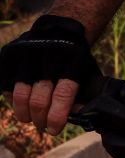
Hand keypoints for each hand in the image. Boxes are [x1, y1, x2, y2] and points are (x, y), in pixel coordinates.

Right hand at [0, 15, 101, 133]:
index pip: (63, 95)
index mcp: (71, 60)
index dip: (57, 117)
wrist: (59, 29)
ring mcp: (26, 55)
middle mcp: (47, 56)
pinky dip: (12, 100)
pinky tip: (20, 102)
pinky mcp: (10, 56)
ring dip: (25, 114)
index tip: (54, 129)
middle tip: (42, 125)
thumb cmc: (73, 58)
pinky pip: (6, 87)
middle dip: (40, 120)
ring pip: (21, 96)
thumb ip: (81, 94)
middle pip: (39, 100)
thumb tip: (75, 117)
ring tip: (30, 118)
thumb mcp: (84, 71)